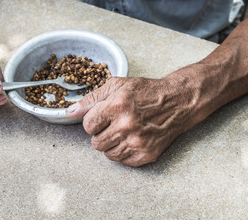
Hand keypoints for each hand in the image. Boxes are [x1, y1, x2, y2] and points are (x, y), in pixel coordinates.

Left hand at [67, 77, 197, 166]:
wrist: (177, 102)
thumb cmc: (146, 92)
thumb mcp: (117, 86)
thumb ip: (91, 99)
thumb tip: (71, 112)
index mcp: (117, 106)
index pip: (88, 125)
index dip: (93, 121)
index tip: (102, 117)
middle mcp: (127, 126)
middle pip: (96, 143)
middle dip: (101, 133)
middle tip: (113, 124)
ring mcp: (138, 142)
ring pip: (108, 154)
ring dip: (111, 144)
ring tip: (123, 131)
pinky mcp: (146, 154)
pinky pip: (123, 161)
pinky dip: (124, 152)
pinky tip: (132, 139)